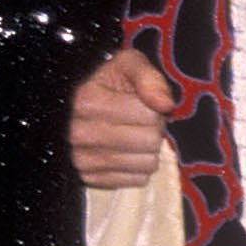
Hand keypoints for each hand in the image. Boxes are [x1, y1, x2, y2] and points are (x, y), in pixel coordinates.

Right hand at [68, 49, 171, 189]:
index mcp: (87, 101)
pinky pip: (138, 180)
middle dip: (153, 129)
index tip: (141, 103)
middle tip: (140, 121)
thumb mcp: (130, 65)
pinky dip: (139, 167)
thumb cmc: (111, 83)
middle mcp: (80, 133)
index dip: (155, 108)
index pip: (150, 115)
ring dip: (148, 150)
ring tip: (133, 135)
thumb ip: (149, 78)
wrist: (83, 106)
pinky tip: (126, 152)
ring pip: (147, 164)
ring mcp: (83, 160)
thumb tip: (165, 104)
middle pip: (149, 141)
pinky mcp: (91, 179)